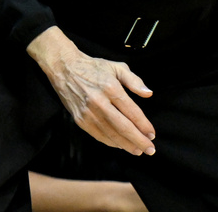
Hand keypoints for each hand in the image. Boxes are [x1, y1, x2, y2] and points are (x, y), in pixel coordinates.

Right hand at [27, 26, 154, 155]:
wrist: (65, 69)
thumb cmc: (94, 67)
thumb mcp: (117, 67)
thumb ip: (134, 80)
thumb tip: (149, 93)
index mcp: (111, 88)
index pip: (132, 112)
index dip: (143, 125)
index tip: (152, 134)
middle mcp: (99, 102)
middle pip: (123, 127)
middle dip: (138, 140)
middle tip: (150, 150)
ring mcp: (88, 113)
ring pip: (111, 134)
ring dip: (126, 145)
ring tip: (138, 150)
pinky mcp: (80, 120)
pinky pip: (98, 135)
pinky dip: (111, 142)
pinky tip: (121, 145)